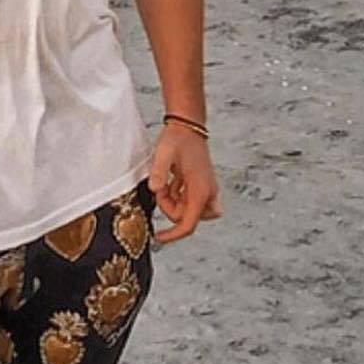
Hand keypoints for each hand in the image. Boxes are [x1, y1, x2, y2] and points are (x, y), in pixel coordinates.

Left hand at [148, 125, 220, 244]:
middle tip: (162, 189)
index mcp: (201, 190)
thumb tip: (155, 190)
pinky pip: (190, 202)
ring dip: (174, 202)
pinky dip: (178, 196)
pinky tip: (172, 181)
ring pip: (189, 211)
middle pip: (188, 219)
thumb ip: (159, 172)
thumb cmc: (178, 139)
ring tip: (167, 183)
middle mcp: (208, 193)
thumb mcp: (164, 154)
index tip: (158, 237)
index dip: (173, 234)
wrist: (189, 126)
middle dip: (171, 209)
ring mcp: (207, 190)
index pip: (189, 223)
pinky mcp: (202, 187)